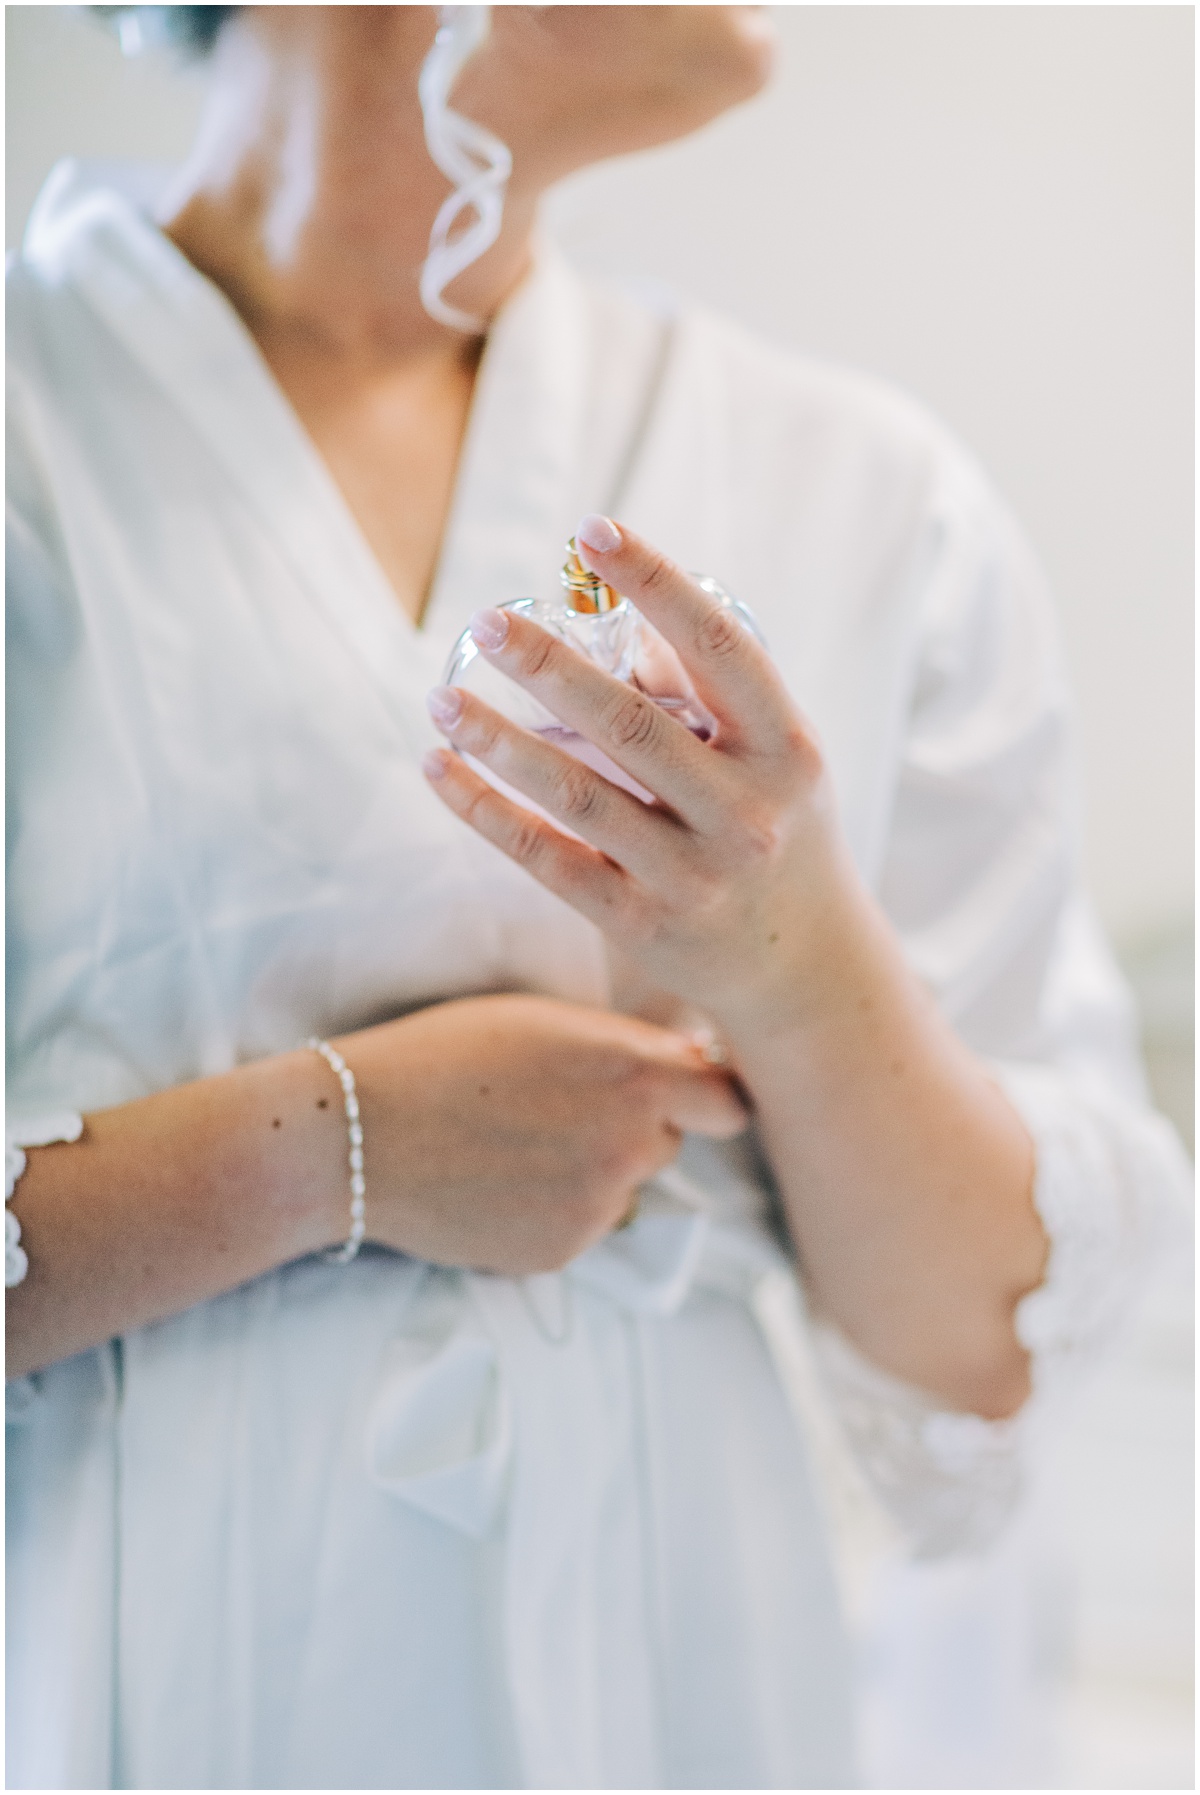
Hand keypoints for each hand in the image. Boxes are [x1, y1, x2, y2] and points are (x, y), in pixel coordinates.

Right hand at [337, 994, 745, 1275]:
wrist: (357, 1134)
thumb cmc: (445, 1055)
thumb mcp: (544, 1021)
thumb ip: (627, 1046)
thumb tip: (694, 1065)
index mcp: (636, 1073)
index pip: (730, 1104)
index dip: (710, 1098)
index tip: (688, 1095)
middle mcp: (632, 1143)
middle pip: (670, 1142)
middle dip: (634, 1126)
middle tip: (558, 1107)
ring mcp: (600, 1205)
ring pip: (623, 1186)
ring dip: (591, 1170)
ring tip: (513, 1142)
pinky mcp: (565, 1250)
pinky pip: (582, 1225)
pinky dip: (552, 1208)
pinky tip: (496, 1180)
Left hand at [422, 515, 860, 1035]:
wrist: (806, 969)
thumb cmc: (782, 834)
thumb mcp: (777, 761)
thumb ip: (710, 695)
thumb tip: (616, 620)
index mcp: (787, 750)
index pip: (720, 648)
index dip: (655, 582)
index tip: (593, 530)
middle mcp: (746, 813)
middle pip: (632, 724)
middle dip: (550, 666)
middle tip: (486, 622)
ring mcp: (693, 875)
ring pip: (577, 794)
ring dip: (498, 741)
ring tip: (443, 698)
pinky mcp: (642, 924)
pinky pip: (548, 859)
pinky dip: (487, 812)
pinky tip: (442, 770)